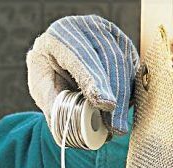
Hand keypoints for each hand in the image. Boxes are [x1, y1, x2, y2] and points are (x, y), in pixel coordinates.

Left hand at [27, 15, 138, 134]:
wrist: (55, 58)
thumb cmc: (46, 74)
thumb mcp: (41, 88)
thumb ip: (52, 105)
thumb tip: (65, 134)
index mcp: (59, 36)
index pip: (81, 57)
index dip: (95, 81)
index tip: (105, 105)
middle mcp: (86, 28)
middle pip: (107, 59)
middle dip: (113, 94)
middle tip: (114, 125)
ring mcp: (106, 32)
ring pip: (123, 63)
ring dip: (123, 96)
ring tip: (117, 125)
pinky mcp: (121, 42)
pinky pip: (131, 67)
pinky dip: (128, 90)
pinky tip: (122, 110)